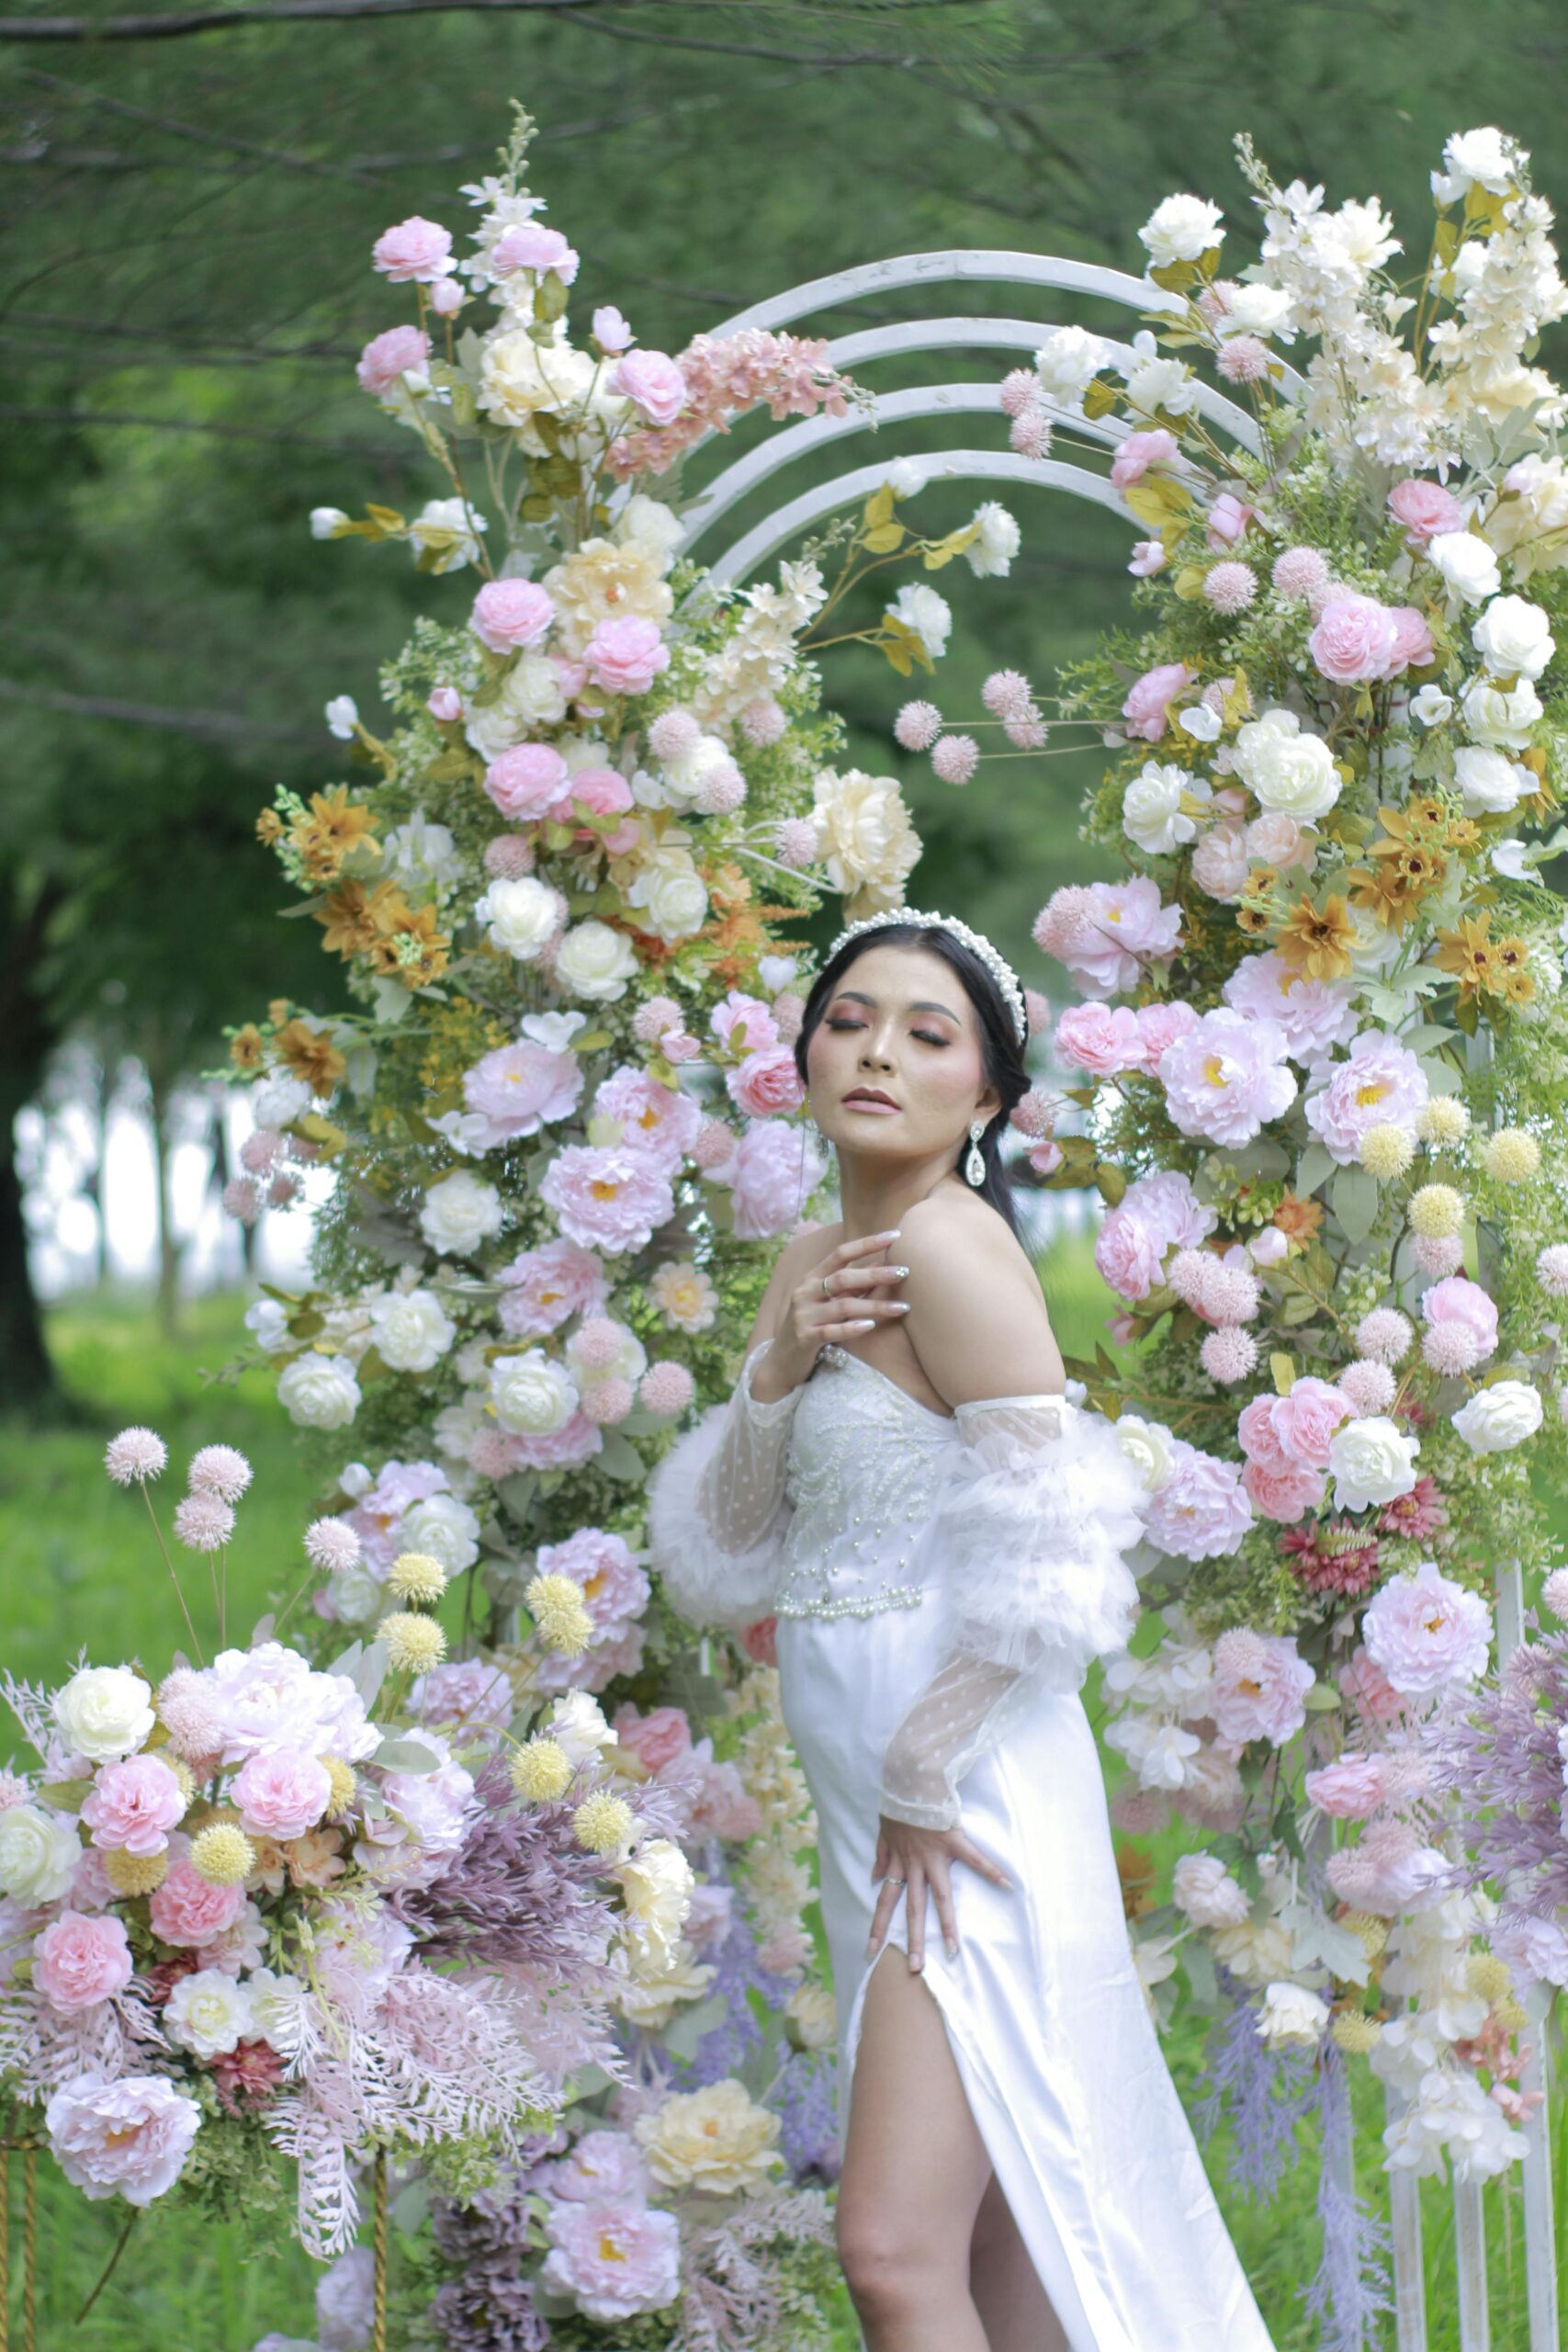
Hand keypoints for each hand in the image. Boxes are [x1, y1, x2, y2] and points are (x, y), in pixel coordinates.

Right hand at [750, 1228, 909, 1400]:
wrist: (782, 1360)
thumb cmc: (812, 1326)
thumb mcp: (830, 1302)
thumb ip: (853, 1286)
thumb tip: (882, 1264)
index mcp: (812, 1278)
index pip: (841, 1253)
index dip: (867, 1243)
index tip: (894, 1235)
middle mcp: (805, 1292)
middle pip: (843, 1278)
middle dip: (875, 1274)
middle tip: (903, 1272)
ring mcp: (803, 1315)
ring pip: (843, 1306)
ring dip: (874, 1305)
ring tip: (902, 1308)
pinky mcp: (805, 1338)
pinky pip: (831, 1331)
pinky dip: (851, 1328)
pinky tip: (870, 1326)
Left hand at [867, 1814, 1011, 1972]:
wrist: (909, 1779)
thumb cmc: (897, 1804)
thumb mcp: (883, 1831)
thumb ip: (880, 1856)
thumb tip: (873, 1878)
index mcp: (899, 1863)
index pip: (885, 1901)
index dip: (877, 1926)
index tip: (870, 1951)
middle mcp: (915, 1865)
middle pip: (913, 1909)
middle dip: (912, 1939)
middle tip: (914, 1969)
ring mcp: (935, 1857)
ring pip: (939, 1896)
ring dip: (946, 1924)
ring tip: (952, 1950)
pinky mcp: (953, 1842)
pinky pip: (975, 1859)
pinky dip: (991, 1871)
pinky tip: (1007, 1885)